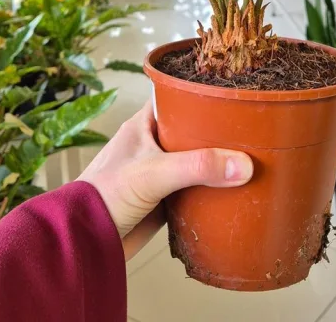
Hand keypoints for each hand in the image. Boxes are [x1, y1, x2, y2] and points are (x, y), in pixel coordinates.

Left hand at [78, 100, 252, 259]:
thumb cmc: (104, 195)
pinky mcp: (165, 199)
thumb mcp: (154, 173)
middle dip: (219, 131)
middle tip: (250, 127)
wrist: (84, 243)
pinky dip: (212, 189)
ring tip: (251, 154)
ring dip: (217, 162)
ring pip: (197, 160)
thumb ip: (198, 166)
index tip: (233, 92)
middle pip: (194, 130)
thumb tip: (243, 165)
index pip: (179, 97)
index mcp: (145, 123)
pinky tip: (234, 188)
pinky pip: (195, 189)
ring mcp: (160, 172)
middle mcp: (154, 144)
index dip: (203, 93)